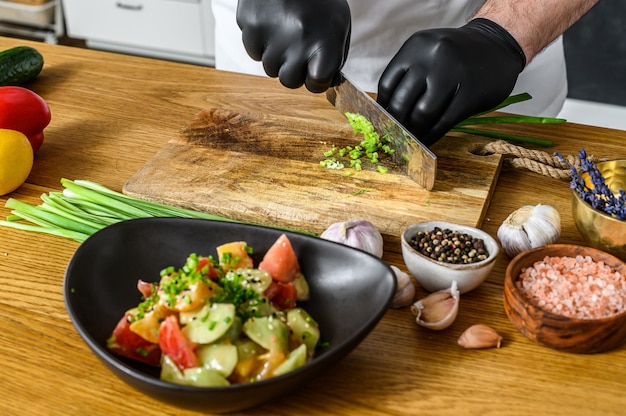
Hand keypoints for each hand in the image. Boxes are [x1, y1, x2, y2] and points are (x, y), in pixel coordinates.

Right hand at [236, 0, 350, 92]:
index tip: (316, 71)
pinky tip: (271, 22)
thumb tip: (321, 82)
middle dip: (292, 70)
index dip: (316, 80)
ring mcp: (271, 36)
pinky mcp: (250, 27)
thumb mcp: (338, 24)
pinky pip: (254, 51)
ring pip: (269, 68)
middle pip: (289, 81)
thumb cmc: (317, 0)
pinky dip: (261, 42)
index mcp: (325, 42)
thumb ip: (333, 57)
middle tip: (298, 48)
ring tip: (285, 30)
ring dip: (276, 55)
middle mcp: (298, 42)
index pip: (317, 84)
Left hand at [377, 18, 525, 146]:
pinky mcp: (470, 94)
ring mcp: (453, 75)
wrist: (498, 43)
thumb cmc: (456, 54)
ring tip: (410, 141)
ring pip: (422, 114)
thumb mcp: (429, 51)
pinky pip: (444, 121)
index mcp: (416, 46)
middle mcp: (432, 58)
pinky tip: (426, 141)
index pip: (388, 84)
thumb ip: (409, 74)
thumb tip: (387, 111)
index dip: (383, 108)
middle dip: (396, 124)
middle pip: (403, 101)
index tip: (382, 121)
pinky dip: (431, 135)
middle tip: (394, 136)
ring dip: (414, 132)